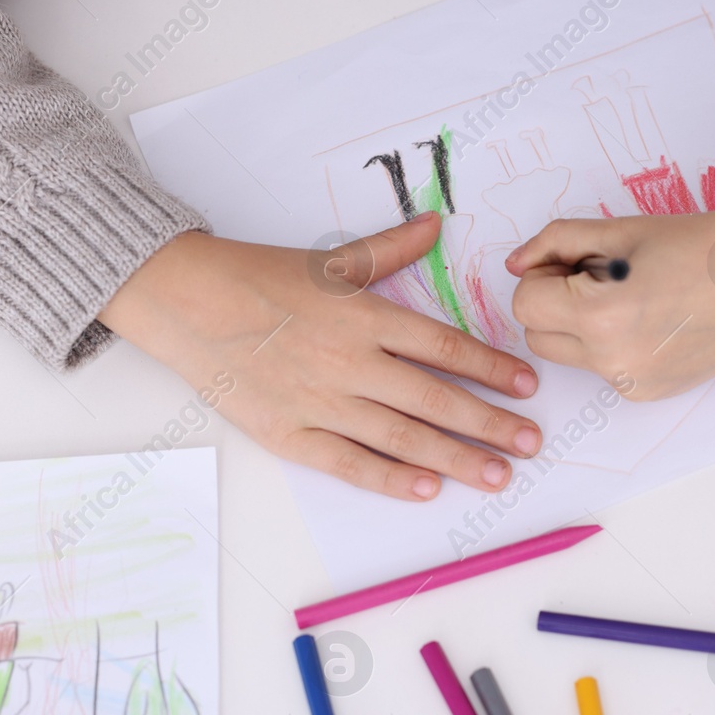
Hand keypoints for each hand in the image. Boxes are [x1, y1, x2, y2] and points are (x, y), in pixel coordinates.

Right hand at [100, 215, 541, 500]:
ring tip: (498, 474)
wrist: (183, 300)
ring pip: (402, 437)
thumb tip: (435, 225)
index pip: (444, 348)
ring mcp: (321, 402)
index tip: (526, 386)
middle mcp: (351, 363)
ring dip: (455, 458)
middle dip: (490, 424)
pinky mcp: (290, 434)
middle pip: (435, 399)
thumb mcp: (329, 261)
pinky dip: (389, 478)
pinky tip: (426, 489)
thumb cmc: (256, 277)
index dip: (491, 368)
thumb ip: (388, 250)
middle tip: (530, 443)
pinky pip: (349, 462)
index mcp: (364, 318)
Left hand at [506, 174, 714, 399]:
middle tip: (599, 274)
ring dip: (578, 327)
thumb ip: (557, 242)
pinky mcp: (650, 394)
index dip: (542, 274)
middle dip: (553, 304)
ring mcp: (633, 384)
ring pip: (568, 356)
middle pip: (537, 336)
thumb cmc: (702, 244)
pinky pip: (603, 370)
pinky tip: (653, 319)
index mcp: (601, 315)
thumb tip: (514, 263)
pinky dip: (611, 346)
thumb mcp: (621, 229)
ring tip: (630, 296)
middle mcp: (613, 360)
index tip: (575, 260)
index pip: (524, 303)